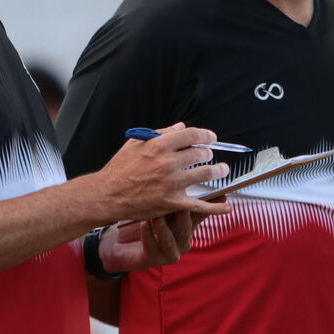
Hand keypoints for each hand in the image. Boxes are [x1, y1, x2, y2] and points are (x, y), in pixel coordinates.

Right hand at [96, 123, 231, 222]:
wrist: (107, 195)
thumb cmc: (119, 169)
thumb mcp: (135, 144)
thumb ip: (160, 134)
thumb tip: (180, 127)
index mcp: (159, 145)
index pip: (191, 135)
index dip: (205, 135)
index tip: (211, 138)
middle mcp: (168, 163)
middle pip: (201, 153)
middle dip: (209, 153)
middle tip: (210, 156)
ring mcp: (172, 183)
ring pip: (205, 174)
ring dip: (217, 171)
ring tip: (222, 170)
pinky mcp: (172, 203)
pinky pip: (199, 205)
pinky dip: (215, 206)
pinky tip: (226, 206)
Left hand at [98, 204, 222, 272]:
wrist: (123, 244)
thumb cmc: (146, 219)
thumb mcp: (162, 206)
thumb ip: (176, 193)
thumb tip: (193, 171)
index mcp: (187, 226)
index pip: (200, 215)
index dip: (208, 206)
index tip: (217, 197)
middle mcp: (182, 241)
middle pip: (186, 229)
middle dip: (185, 218)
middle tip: (182, 206)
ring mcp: (169, 252)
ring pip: (169, 240)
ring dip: (163, 227)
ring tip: (157, 216)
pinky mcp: (153, 260)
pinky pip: (151, 248)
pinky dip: (148, 236)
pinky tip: (143, 225)